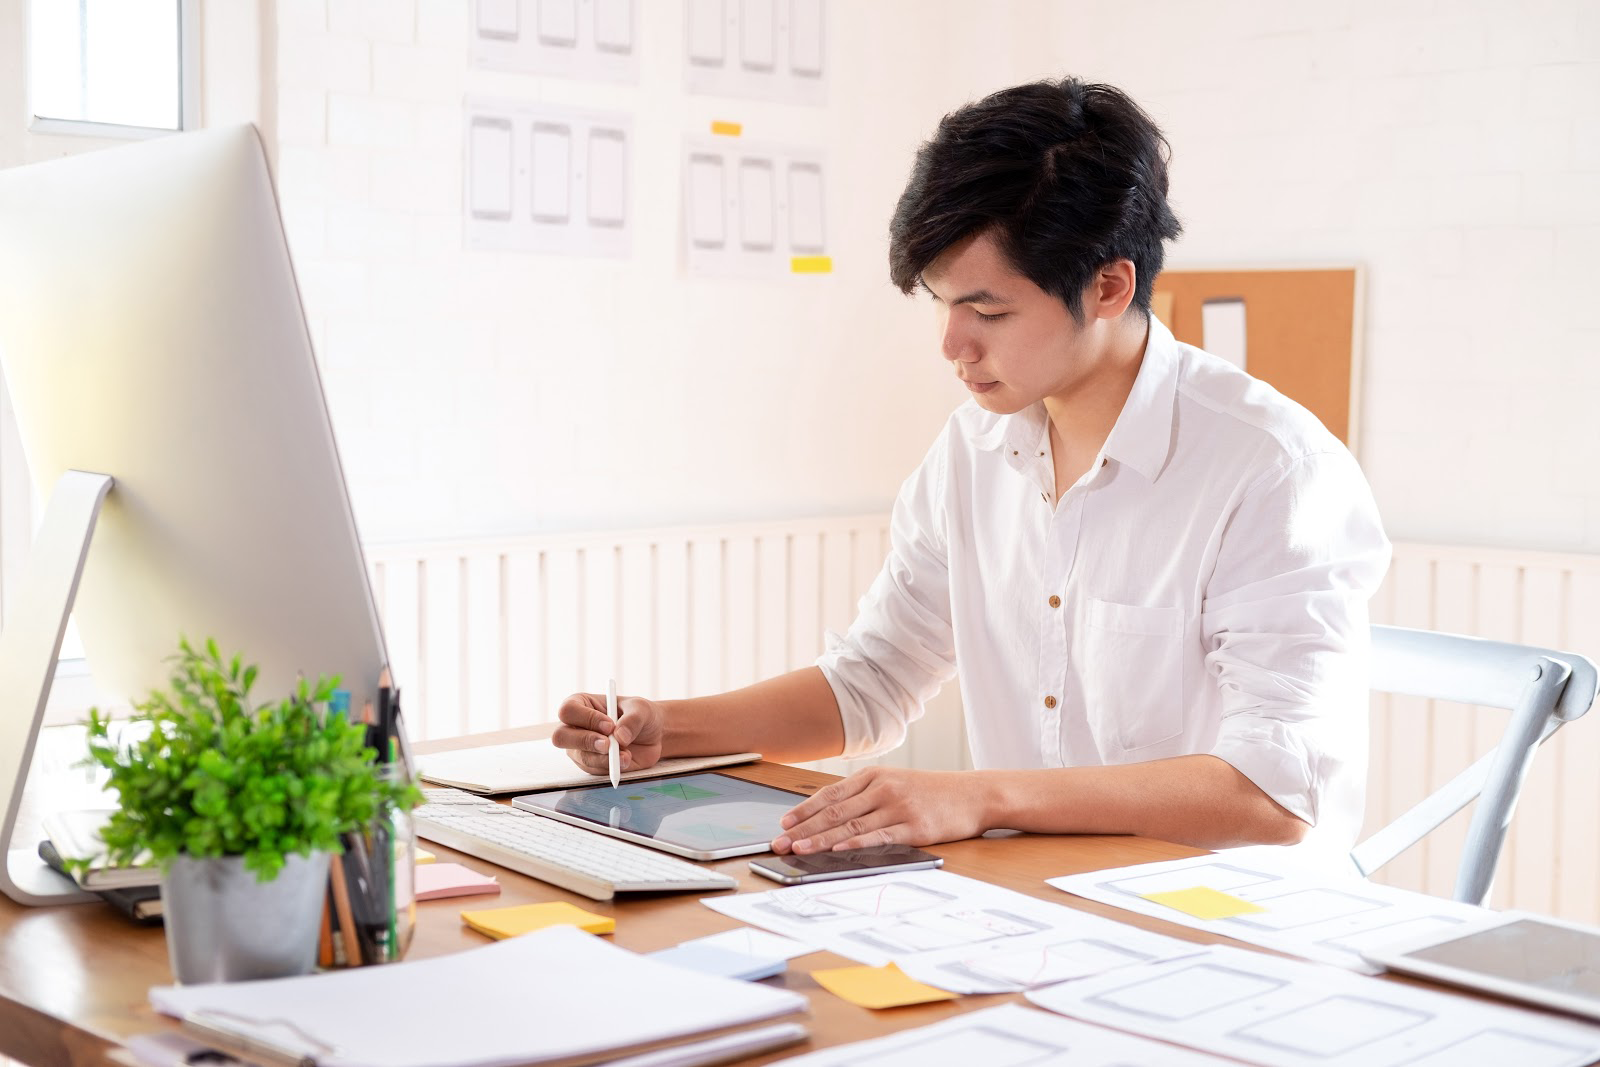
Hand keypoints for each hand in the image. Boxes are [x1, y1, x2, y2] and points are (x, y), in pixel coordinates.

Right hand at [551, 692, 664, 774]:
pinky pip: (594, 770)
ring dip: (605, 758)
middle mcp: (575, 727)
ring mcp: (580, 748)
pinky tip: (626, 759)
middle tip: (608, 745)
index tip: (609, 725)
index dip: (586, 718)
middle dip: (585, 741)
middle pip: (561, 736)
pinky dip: (611, 767)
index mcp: (581, 704)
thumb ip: (632, 720)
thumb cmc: (641, 716)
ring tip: (627, 754)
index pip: (568, 711)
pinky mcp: (590, 765)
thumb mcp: (642, 710)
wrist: (652, 737)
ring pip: (581, 756)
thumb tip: (620, 736)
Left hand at [771, 767, 989, 853]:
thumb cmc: (932, 792)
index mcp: (875, 776)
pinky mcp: (914, 828)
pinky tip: (838, 849)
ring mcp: (898, 807)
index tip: (784, 823)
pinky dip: (856, 843)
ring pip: (851, 825)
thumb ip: (866, 796)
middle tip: (780, 842)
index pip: (831, 793)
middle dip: (804, 828)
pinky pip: (879, 837)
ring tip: (799, 849)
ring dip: (821, 839)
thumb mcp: (896, 783)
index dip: (804, 809)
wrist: (974, 795)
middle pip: (835, 810)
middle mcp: (883, 788)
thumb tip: (830, 817)